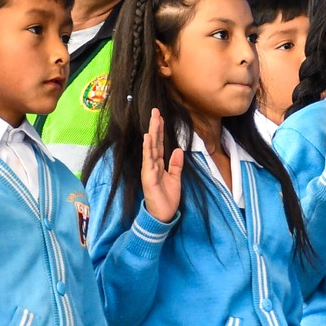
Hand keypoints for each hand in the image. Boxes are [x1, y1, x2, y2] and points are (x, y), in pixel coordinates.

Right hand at [140, 108, 185, 222]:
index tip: (160, 116)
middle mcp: (151, 164)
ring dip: (152, 133)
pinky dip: (148, 149)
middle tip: (155, 110)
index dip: (159, 130)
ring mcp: (148, 170)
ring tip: (153, 119)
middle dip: (155, 126)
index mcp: (158, 164)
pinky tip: (148, 138)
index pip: (158, 144)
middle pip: (154, 142)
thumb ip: (176, 164)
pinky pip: (148, 160)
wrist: (162, 215)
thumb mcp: (175, 178)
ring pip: (150, 148)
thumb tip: (178, 149)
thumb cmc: (167, 197)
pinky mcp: (148, 177)